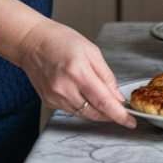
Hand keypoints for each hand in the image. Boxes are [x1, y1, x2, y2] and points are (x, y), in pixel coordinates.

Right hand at [13, 19, 135, 127]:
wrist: (31, 42)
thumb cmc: (60, 40)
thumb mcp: (91, 51)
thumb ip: (106, 76)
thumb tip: (117, 97)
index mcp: (78, 72)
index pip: (103, 101)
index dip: (119, 115)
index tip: (131, 121)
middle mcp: (64, 88)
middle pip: (95, 112)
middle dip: (111, 114)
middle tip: (121, 111)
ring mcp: (55, 97)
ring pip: (84, 114)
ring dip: (98, 111)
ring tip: (102, 98)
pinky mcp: (49, 102)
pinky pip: (73, 110)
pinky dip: (83, 106)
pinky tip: (84, 94)